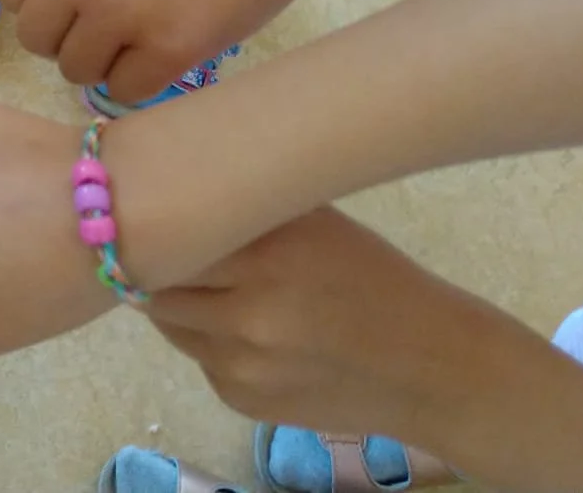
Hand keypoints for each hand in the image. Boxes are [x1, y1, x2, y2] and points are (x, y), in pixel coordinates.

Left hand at [2, 0, 364, 104]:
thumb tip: (46, 12)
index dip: (43, 6)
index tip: (73, 6)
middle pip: (35, 39)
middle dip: (67, 39)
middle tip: (108, 28)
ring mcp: (120, 14)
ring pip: (74, 71)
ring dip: (103, 63)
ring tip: (140, 37)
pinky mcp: (166, 51)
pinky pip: (122, 91)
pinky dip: (141, 80)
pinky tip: (166, 50)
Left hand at [149, 208, 527, 444]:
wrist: (432, 370)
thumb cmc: (374, 279)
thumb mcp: (315, 225)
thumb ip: (247, 209)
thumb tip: (177, 182)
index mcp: (266, 258)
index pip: (169, 242)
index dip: (152, 231)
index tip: (150, 217)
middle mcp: (246, 316)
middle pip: (157, 289)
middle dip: (158, 271)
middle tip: (172, 252)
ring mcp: (241, 366)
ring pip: (170, 327)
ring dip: (179, 306)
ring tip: (212, 288)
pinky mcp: (241, 401)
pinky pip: (200, 360)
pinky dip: (209, 342)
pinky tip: (248, 331)